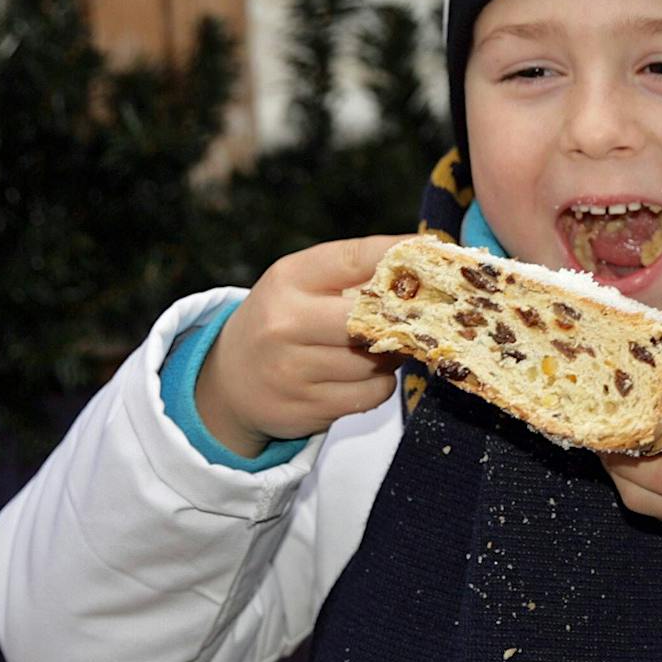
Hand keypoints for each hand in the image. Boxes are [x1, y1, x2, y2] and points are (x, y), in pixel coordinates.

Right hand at [193, 233, 413, 456]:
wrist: (228, 383)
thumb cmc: (281, 322)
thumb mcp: (301, 284)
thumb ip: (355, 270)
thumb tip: (423, 257)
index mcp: (288, 280)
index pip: (355, 257)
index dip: (400, 254)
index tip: (432, 252)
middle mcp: (285, 324)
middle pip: (371, 318)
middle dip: (400, 319)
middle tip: (413, 316)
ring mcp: (293, 371)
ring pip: (377, 361)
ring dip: (390, 355)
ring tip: (375, 347)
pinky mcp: (307, 408)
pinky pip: (373, 394)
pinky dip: (378, 384)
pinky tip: (360, 376)